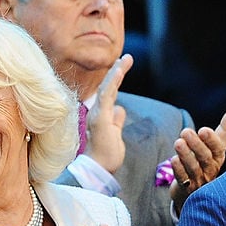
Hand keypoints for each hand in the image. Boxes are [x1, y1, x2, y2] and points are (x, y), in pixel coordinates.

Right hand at [84, 55, 130, 173]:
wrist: (99, 168)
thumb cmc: (106, 155)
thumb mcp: (115, 134)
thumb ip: (116, 120)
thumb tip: (120, 109)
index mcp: (101, 115)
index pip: (110, 93)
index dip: (116, 79)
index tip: (123, 66)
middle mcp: (97, 112)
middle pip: (108, 86)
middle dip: (117, 71)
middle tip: (127, 57)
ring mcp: (98, 114)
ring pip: (107, 87)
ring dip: (117, 72)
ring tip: (126, 59)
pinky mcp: (100, 118)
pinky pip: (107, 95)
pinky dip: (113, 81)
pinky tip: (119, 71)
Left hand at [170, 106, 225, 208]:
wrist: (196, 187)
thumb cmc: (207, 161)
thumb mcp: (217, 145)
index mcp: (218, 157)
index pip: (217, 148)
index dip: (211, 140)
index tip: (203, 130)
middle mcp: (210, 169)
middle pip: (205, 158)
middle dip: (196, 145)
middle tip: (185, 132)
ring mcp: (199, 180)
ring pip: (193, 168)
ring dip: (185, 155)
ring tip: (178, 143)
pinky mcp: (187, 188)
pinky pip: (183, 180)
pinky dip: (179, 170)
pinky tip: (173, 160)